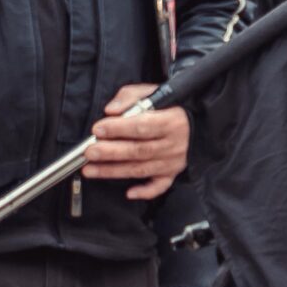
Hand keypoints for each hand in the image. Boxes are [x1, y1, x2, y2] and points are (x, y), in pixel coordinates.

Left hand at [85, 83, 188, 200]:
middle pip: (139, 150)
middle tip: (90, 152)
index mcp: (171, 121)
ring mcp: (172, 161)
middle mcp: (173, 144)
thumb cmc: (170, 107)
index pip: (142, 126)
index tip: (98, 129)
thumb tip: (111, 110)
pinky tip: (129, 193)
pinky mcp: (171, 173)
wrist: (196, 124)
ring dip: (114, 171)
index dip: (119, 129)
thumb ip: (130, 96)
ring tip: (90, 170)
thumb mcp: (152, 93)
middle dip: (111, 152)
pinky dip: (145, 191)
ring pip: (141, 169)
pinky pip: (159, 186)